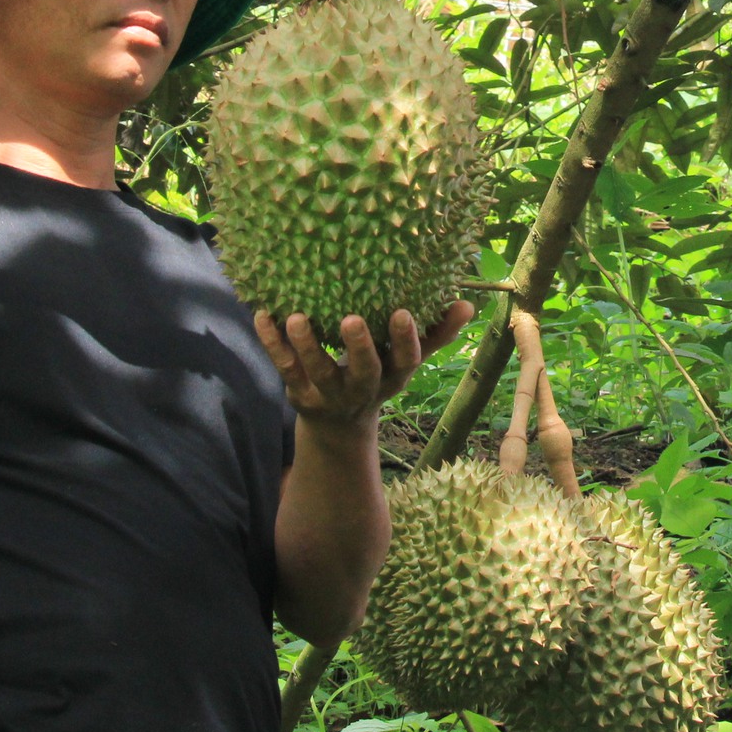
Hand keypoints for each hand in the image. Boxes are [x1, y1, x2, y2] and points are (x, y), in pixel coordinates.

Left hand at [255, 301, 474, 426]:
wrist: (338, 427)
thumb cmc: (378, 376)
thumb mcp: (405, 361)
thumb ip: (436, 333)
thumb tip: (468, 305)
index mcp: (392, 378)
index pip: (404, 361)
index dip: (404, 340)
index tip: (402, 312)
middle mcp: (362, 389)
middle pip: (362, 371)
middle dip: (358, 347)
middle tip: (351, 318)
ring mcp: (328, 394)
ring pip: (316, 371)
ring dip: (306, 345)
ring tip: (296, 317)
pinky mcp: (298, 392)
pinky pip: (283, 367)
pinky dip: (271, 343)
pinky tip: (263, 315)